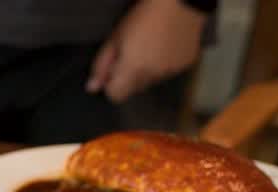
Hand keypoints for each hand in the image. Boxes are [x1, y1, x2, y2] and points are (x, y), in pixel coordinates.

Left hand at [88, 0, 207, 102]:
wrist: (179, 2)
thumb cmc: (143, 16)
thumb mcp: (115, 38)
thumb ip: (101, 66)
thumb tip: (92, 87)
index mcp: (133, 71)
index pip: (116, 96)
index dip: (111, 84)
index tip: (113, 70)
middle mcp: (153, 76)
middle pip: (133, 90)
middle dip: (128, 78)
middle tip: (131, 53)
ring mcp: (171, 72)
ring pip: (151, 81)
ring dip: (147, 71)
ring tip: (149, 47)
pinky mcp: (184, 65)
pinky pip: (168, 72)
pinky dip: (163, 64)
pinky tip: (164, 46)